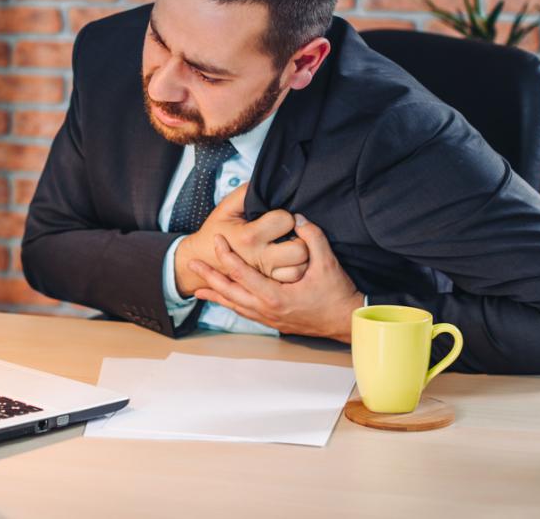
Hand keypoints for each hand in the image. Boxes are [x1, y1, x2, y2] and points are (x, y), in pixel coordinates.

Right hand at [173, 184, 308, 296]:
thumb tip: (269, 183)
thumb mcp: (226, 207)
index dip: (285, 216)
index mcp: (249, 237)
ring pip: (300, 267)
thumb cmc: (217, 229)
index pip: (285, 221)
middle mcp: (259, 259)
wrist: (201, 259)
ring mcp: (265, 276)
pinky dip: (296, 269)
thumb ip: (247, 193)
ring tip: (290, 246)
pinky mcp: (267, 286)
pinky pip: (293, 279)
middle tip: (290, 233)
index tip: (278, 218)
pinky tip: (288, 260)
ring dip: (301, 256)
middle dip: (299, 237)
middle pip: (299, 249)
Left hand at [189, 214, 363, 340]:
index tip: (216, 241)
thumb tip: (297, 217)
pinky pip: (245, 313)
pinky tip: (224, 300)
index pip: (242, 274)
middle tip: (192, 264)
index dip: (227, 256)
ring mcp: (269, 318)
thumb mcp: (327, 263)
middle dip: (209, 277)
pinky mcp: (274, 322)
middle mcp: (267, 310)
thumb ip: (312, 237)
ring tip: (197, 287)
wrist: (347, 322)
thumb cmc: (337, 294)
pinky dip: (231, 305)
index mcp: (275, 297)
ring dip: (216, 294)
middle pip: (230, 293)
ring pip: (235, 305)